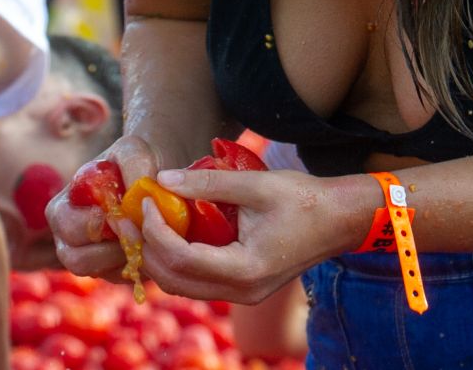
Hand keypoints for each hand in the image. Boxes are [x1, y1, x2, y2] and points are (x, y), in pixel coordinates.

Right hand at [48, 134, 166, 279]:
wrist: (153, 175)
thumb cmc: (135, 161)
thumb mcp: (134, 151)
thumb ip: (133, 167)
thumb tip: (134, 200)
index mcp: (63, 208)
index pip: (67, 226)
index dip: (96, 224)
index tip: (123, 212)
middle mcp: (68, 237)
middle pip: (75, 259)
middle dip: (110, 247)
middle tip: (139, 230)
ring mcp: (88, 257)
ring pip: (98, 272)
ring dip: (125, 257)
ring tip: (146, 234)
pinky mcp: (110, 271)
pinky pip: (120, 277)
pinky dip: (138, 264)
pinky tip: (151, 242)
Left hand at [134, 165, 356, 305]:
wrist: (339, 220)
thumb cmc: (303, 199)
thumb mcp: (256, 184)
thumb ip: (209, 183)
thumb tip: (164, 179)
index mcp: (247, 269)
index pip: (183, 259)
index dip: (156, 231)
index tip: (146, 201)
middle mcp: (242, 291)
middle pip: (176, 280)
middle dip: (148, 248)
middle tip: (133, 215)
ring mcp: (243, 294)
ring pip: (183, 286)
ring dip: (159, 257)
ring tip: (145, 223)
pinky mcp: (243, 287)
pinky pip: (198, 282)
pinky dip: (177, 261)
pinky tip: (170, 233)